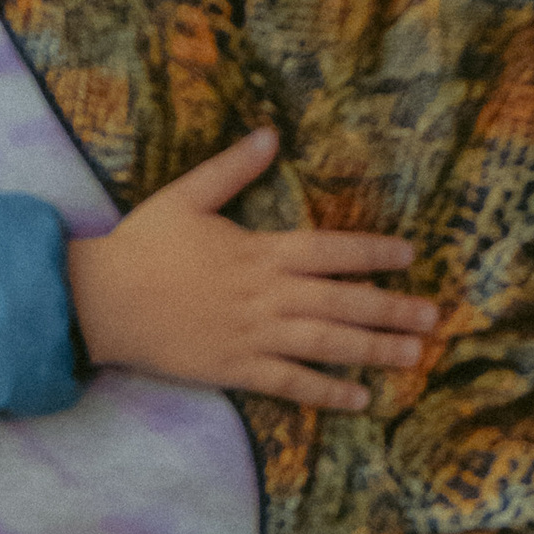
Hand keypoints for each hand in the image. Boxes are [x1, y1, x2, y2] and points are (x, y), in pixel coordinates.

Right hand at [65, 124, 438, 409]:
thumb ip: (231, 169)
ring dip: (373, 350)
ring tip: (413, 355)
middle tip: (434, 317)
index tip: (409, 256)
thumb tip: (270, 134)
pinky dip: (326, 392)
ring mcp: (252, 336)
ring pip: (326, 345)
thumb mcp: (185, 196)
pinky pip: (290, 384)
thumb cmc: (141, 246)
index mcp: (258, 251)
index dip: (372, 253)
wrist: (100, 302)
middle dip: (391, 308)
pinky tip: (359, 399)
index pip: (330, 250)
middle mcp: (265, 296)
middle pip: (341, 302)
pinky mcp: (234, 369)